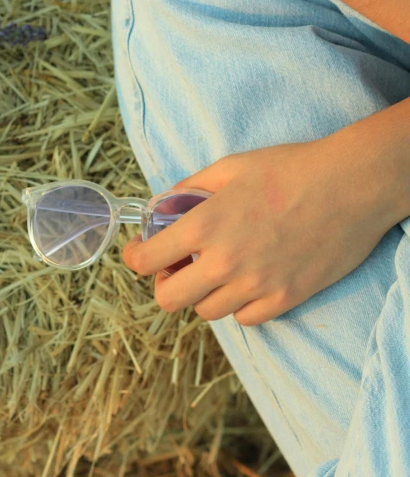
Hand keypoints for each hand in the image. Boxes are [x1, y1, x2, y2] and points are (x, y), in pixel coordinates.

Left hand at [122, 135, 406, 325]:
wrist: (352, 184)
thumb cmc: (289, 169)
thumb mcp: (229, 167)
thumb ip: (188, 189)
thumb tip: (161, 206)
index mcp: (202, 226)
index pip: (145, 261)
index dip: (135, 257)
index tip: (140, 251)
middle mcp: (223, 263)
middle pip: (168, 300)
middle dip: (166, 284)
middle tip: (176, 268)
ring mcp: (255, 285)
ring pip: (206, 312)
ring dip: (203, 294)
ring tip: (216, 272)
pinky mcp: (285, 299)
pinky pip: (245, 319)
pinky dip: (239, 305)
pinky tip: (246, 283)